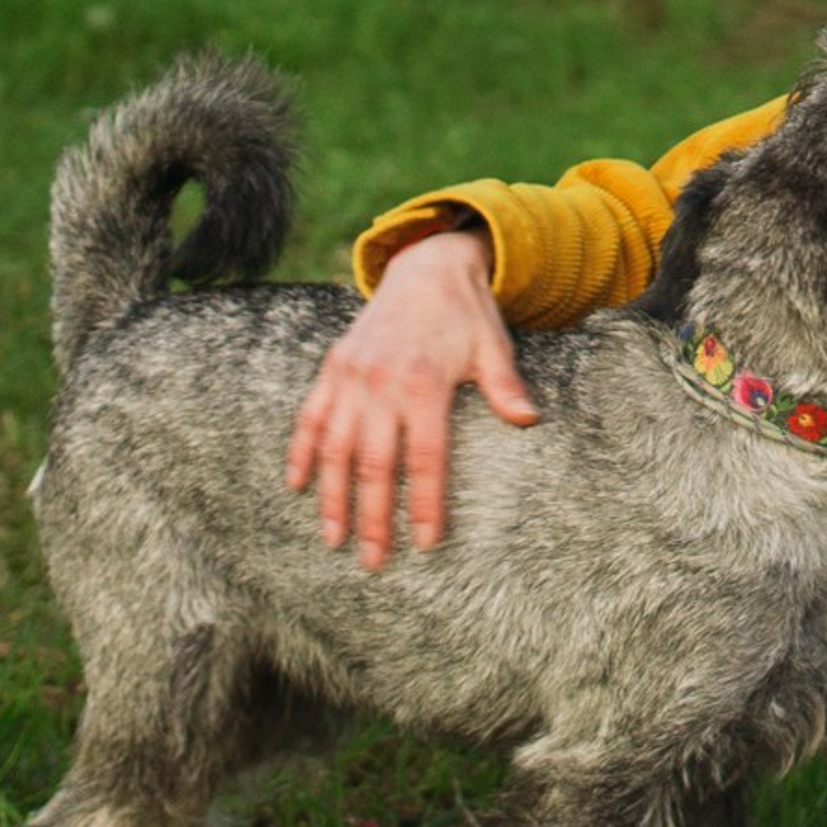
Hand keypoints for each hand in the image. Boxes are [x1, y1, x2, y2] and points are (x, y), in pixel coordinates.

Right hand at [283, 226, 536, 564]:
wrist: (427, 265)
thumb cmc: (467, 315)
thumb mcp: (493, 346)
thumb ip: (505, 386)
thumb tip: (530, 420)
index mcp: (425, 383)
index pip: (425, 458)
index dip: (425, 503)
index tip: (425, 543)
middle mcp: (382, 382)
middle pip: (375, 464)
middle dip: (373, 517)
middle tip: (374, 561)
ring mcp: (351, 376)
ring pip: (335, 448)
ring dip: (332, 497)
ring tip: (334, 539)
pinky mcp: (333, 368)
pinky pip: (310, 417)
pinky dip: (300, 451)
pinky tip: (296, 486)